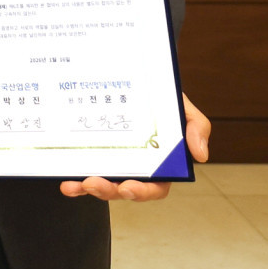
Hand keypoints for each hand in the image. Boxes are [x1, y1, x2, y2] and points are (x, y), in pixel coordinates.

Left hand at [59, 93, 211, 201]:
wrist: (134, 76)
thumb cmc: (161, 97)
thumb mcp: (182, 107)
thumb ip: (196, 127)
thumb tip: (201, 155)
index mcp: (159, 163)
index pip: (155, 186)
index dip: (142, 192)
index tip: (127, 187)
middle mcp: (135, 167)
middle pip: (123, 189)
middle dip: (108, 191)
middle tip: (94, 183)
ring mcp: (112, 162)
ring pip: (101, 183)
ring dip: (88, 188)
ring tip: (75, 184)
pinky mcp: (93, 154)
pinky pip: (83, 171)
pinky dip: (75, 182)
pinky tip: (66, 182)